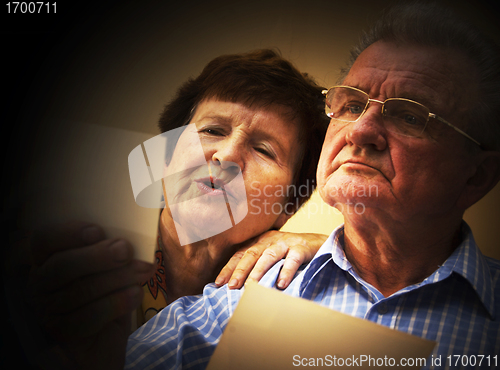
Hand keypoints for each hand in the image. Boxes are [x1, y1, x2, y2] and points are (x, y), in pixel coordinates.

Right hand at [26, 221, 154, 369]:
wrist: (108, 332)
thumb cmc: (109, 287)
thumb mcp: (111, 262)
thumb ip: (112, 246)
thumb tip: (125, 238)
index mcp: (47, 257)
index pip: (44, 239)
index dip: (69, 233)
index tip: (98, 232)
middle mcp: (40, 282)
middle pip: (61, 266)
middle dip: (98, 256)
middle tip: (126, 250)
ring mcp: (47, 309)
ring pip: (79, 291)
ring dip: (116, 278)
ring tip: (144, 270)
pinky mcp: (61, 332)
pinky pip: (86, 318)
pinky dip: (115, 304)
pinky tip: (135, 294)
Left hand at [215, 230, 326, 289]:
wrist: (320, 243)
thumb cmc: (291, 253)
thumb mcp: (272, 255)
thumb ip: (258, 265)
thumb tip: (238, 287)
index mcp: (260, 241)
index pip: (240, 254)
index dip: (229, 268)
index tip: (218, 283)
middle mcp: (270, 240)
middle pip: (251, 254)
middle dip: (239, 271)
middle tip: (230, 286)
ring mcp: (286, 242)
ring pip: (269, 256)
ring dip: (258, 272)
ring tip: (250, 287)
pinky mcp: (302, 248)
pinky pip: (292, 260)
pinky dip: (286, 271)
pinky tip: (281, 284)